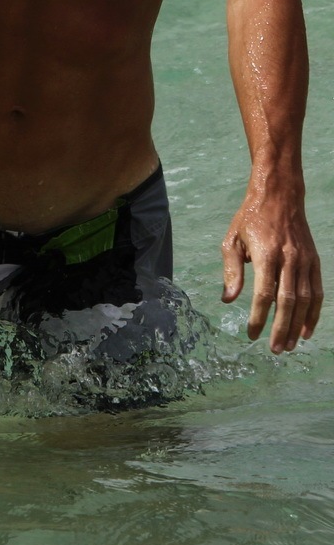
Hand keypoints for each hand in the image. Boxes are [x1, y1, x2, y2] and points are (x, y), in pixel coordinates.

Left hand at [221, 187, 322, 352]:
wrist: (279, 195)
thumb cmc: (251, 218)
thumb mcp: (232, 239)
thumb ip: (231, 271)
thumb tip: (228, 300)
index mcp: (266, 253)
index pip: (264, 293)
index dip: (258, 317)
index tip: (251, 334)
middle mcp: (289, 258)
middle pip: (287, 301)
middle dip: (280, 328)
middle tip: (274, 350)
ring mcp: (304, 260)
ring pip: (305, 299)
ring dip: (298, 325)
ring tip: (289, 345)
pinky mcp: (314, 260)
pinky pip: (317, 291)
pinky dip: (314, 313)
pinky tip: (306, 330)